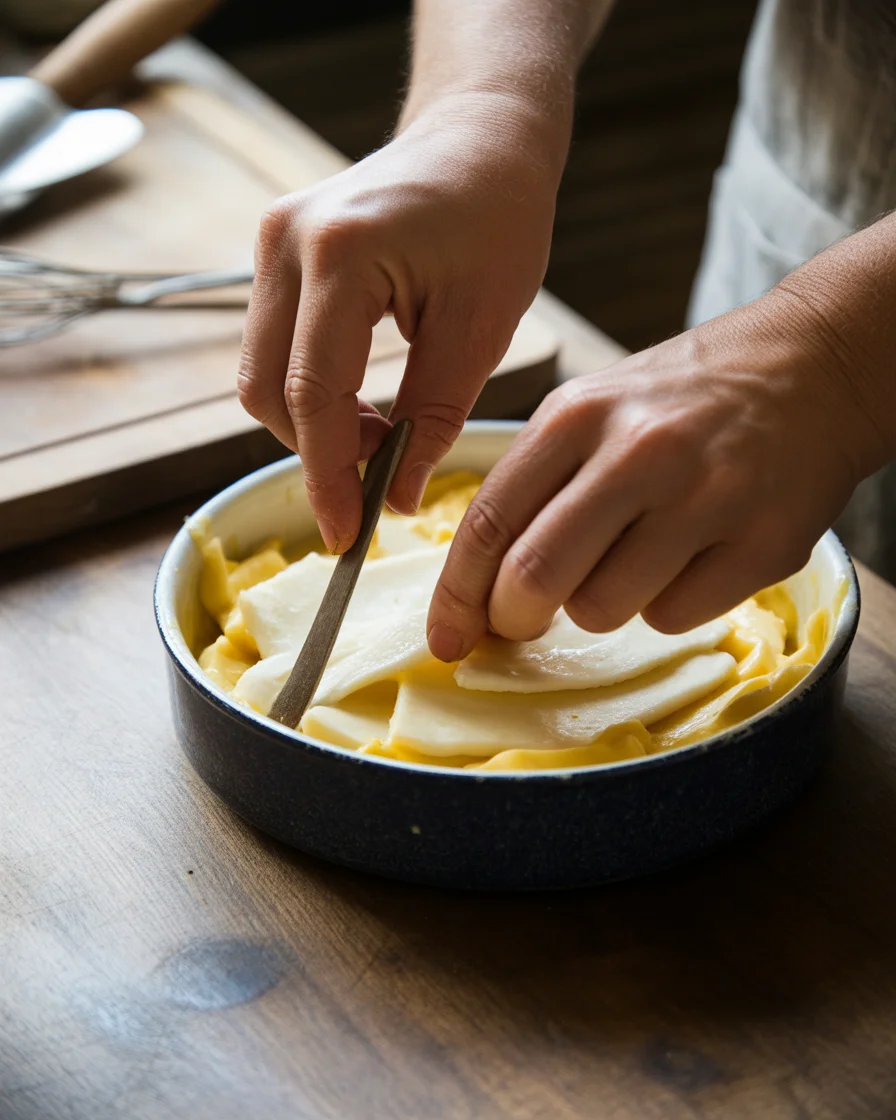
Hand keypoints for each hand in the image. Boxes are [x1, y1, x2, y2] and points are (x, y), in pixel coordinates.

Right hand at [237, 92, 561, 553]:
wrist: (479, 137)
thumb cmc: (498, 217)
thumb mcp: (481, 327)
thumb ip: (432, 417)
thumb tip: (391, 497)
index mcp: (340, 254)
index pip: (313, 394)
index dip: (327, 475)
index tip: (346, 534)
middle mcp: (286, 242)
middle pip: (267, 390)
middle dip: (316, 454)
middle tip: (377, 484)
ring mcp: (271, 242)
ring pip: (260, 374)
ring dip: (312, 426)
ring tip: (380, 439)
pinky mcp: (276, 252)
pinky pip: (273, 347)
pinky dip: (309, 392)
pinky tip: (362, 407)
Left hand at [427, 294, 877, 660]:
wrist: (811, 366)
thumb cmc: (683, 399)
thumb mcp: (593, 408)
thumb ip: (535, 486)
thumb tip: (480, 585)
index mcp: (577, 415)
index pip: (489, 522)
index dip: (457, 594)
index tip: (445, 637)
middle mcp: (638, 453)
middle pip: (535, 578)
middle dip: (513, 618)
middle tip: (523, 619)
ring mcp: (704, 499)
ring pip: (601, 610)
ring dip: (598, 605)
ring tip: (631, 558)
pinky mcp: (762, 543)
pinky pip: (671, 618)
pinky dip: (664, 605)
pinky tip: (687, 558)